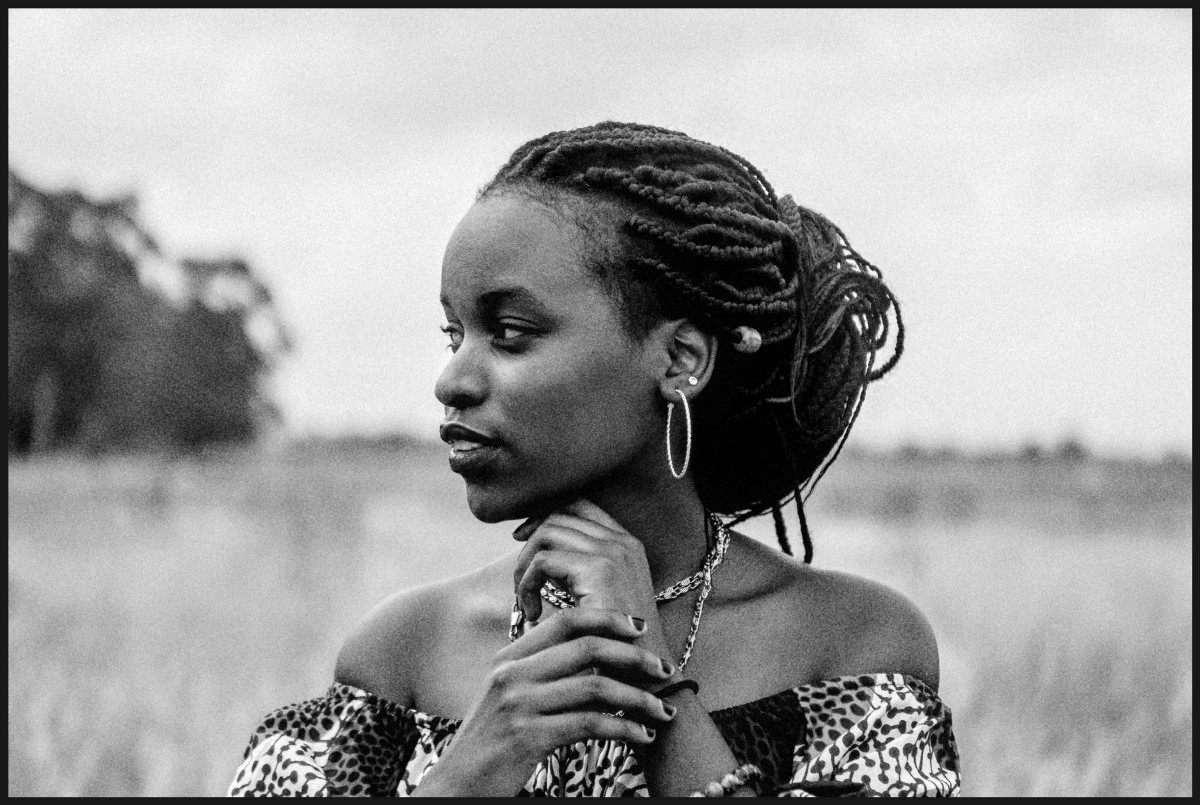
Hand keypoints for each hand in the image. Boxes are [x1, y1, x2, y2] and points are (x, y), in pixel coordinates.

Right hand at [417, 607, 676, 795]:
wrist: (457, 784)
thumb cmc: (492, 741)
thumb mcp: (508, 695)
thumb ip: (542, 670)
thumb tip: (596, 652)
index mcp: (509, 657)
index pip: (567, 620)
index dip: (608, 619)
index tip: (639, 628)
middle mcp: (512, 673)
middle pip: (587, 646)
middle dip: (634, 656)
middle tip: (664, 669)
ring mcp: (518, 705)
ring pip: (596, 686)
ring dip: (638, 697)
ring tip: (662, 709)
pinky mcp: (528, 737)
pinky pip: (590, 724)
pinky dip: (624, 728)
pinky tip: (642, 735)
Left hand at [512, 500, 659, 629]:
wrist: (641, 675)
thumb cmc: (614, 643)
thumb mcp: (600, 594)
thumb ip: (578, 566)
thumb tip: (534, 543)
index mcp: (627, 543)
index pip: (579, 505)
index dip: (545, 516)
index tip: (522, 537)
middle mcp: (623, 541)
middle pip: (559, 514)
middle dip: (530, 540)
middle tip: (519, 575)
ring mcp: (614, 552)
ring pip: (547, 533)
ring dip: (525, 565)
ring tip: (526, 598)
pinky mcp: (599, 570)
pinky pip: (543, 561)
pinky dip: (527, 584)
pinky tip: (532, 611)